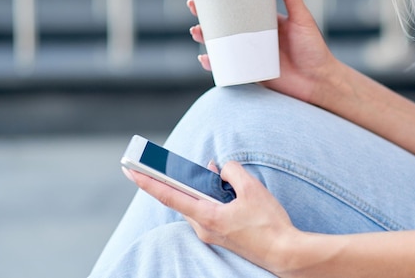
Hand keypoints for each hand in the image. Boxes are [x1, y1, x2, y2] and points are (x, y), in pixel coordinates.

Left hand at [123, 162, 297, 273]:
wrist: (284, 252)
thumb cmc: (269, 223)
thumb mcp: (251, 188)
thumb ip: (232, 171)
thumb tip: (223, 169)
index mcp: (207, 216)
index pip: (169, 195)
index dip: (147, 181)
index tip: (130, 169)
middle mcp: (203, 228)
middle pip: (182, 198)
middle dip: (178, 178)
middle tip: (168, 162)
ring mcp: (211, 234)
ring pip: (196, 204)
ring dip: (199, 187)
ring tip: (214, 171)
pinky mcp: (220, 236)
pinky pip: (207, 211)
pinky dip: (209, 197)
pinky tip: (224, 187)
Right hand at [188, 0, 339, 103]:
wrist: (318, 81)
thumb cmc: (314, 49)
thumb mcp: (302, 18)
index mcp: (265, 20)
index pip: (239, 5)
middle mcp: (255, 36)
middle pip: (224, 24)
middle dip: (206, 16)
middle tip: (195, 8)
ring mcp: (250, 54)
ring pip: (221, 44)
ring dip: (205, 38)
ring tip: (197, 32)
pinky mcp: (249, 72)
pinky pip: (227, 67)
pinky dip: (214, 64)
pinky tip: (204, 58)